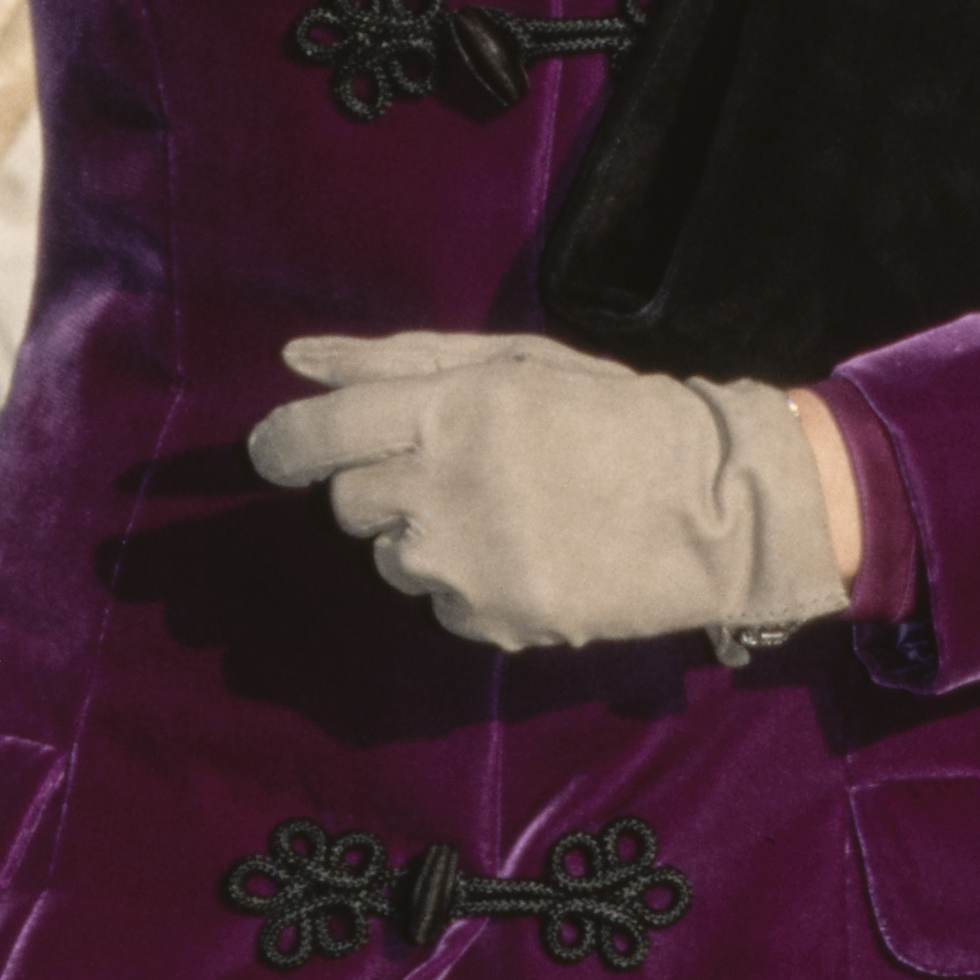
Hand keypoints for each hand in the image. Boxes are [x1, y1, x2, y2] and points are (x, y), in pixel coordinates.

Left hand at [248, 329, 847, 655]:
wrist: (711, 504)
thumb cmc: (608, 413)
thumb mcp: (509, 361)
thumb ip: (395, 359)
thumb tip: (296, 358)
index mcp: (449, 408)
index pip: (321, 432)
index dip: (282, 444)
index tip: (268, 451)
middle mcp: (443, 487)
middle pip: (349, 502)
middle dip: (379, 486)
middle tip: (448, 469)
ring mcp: (466, 563)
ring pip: (390, 556)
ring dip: (422, 535)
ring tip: (503, 511)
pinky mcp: (491, 622)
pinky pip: (439, 603)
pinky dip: (466, 583)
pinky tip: (527, 553)